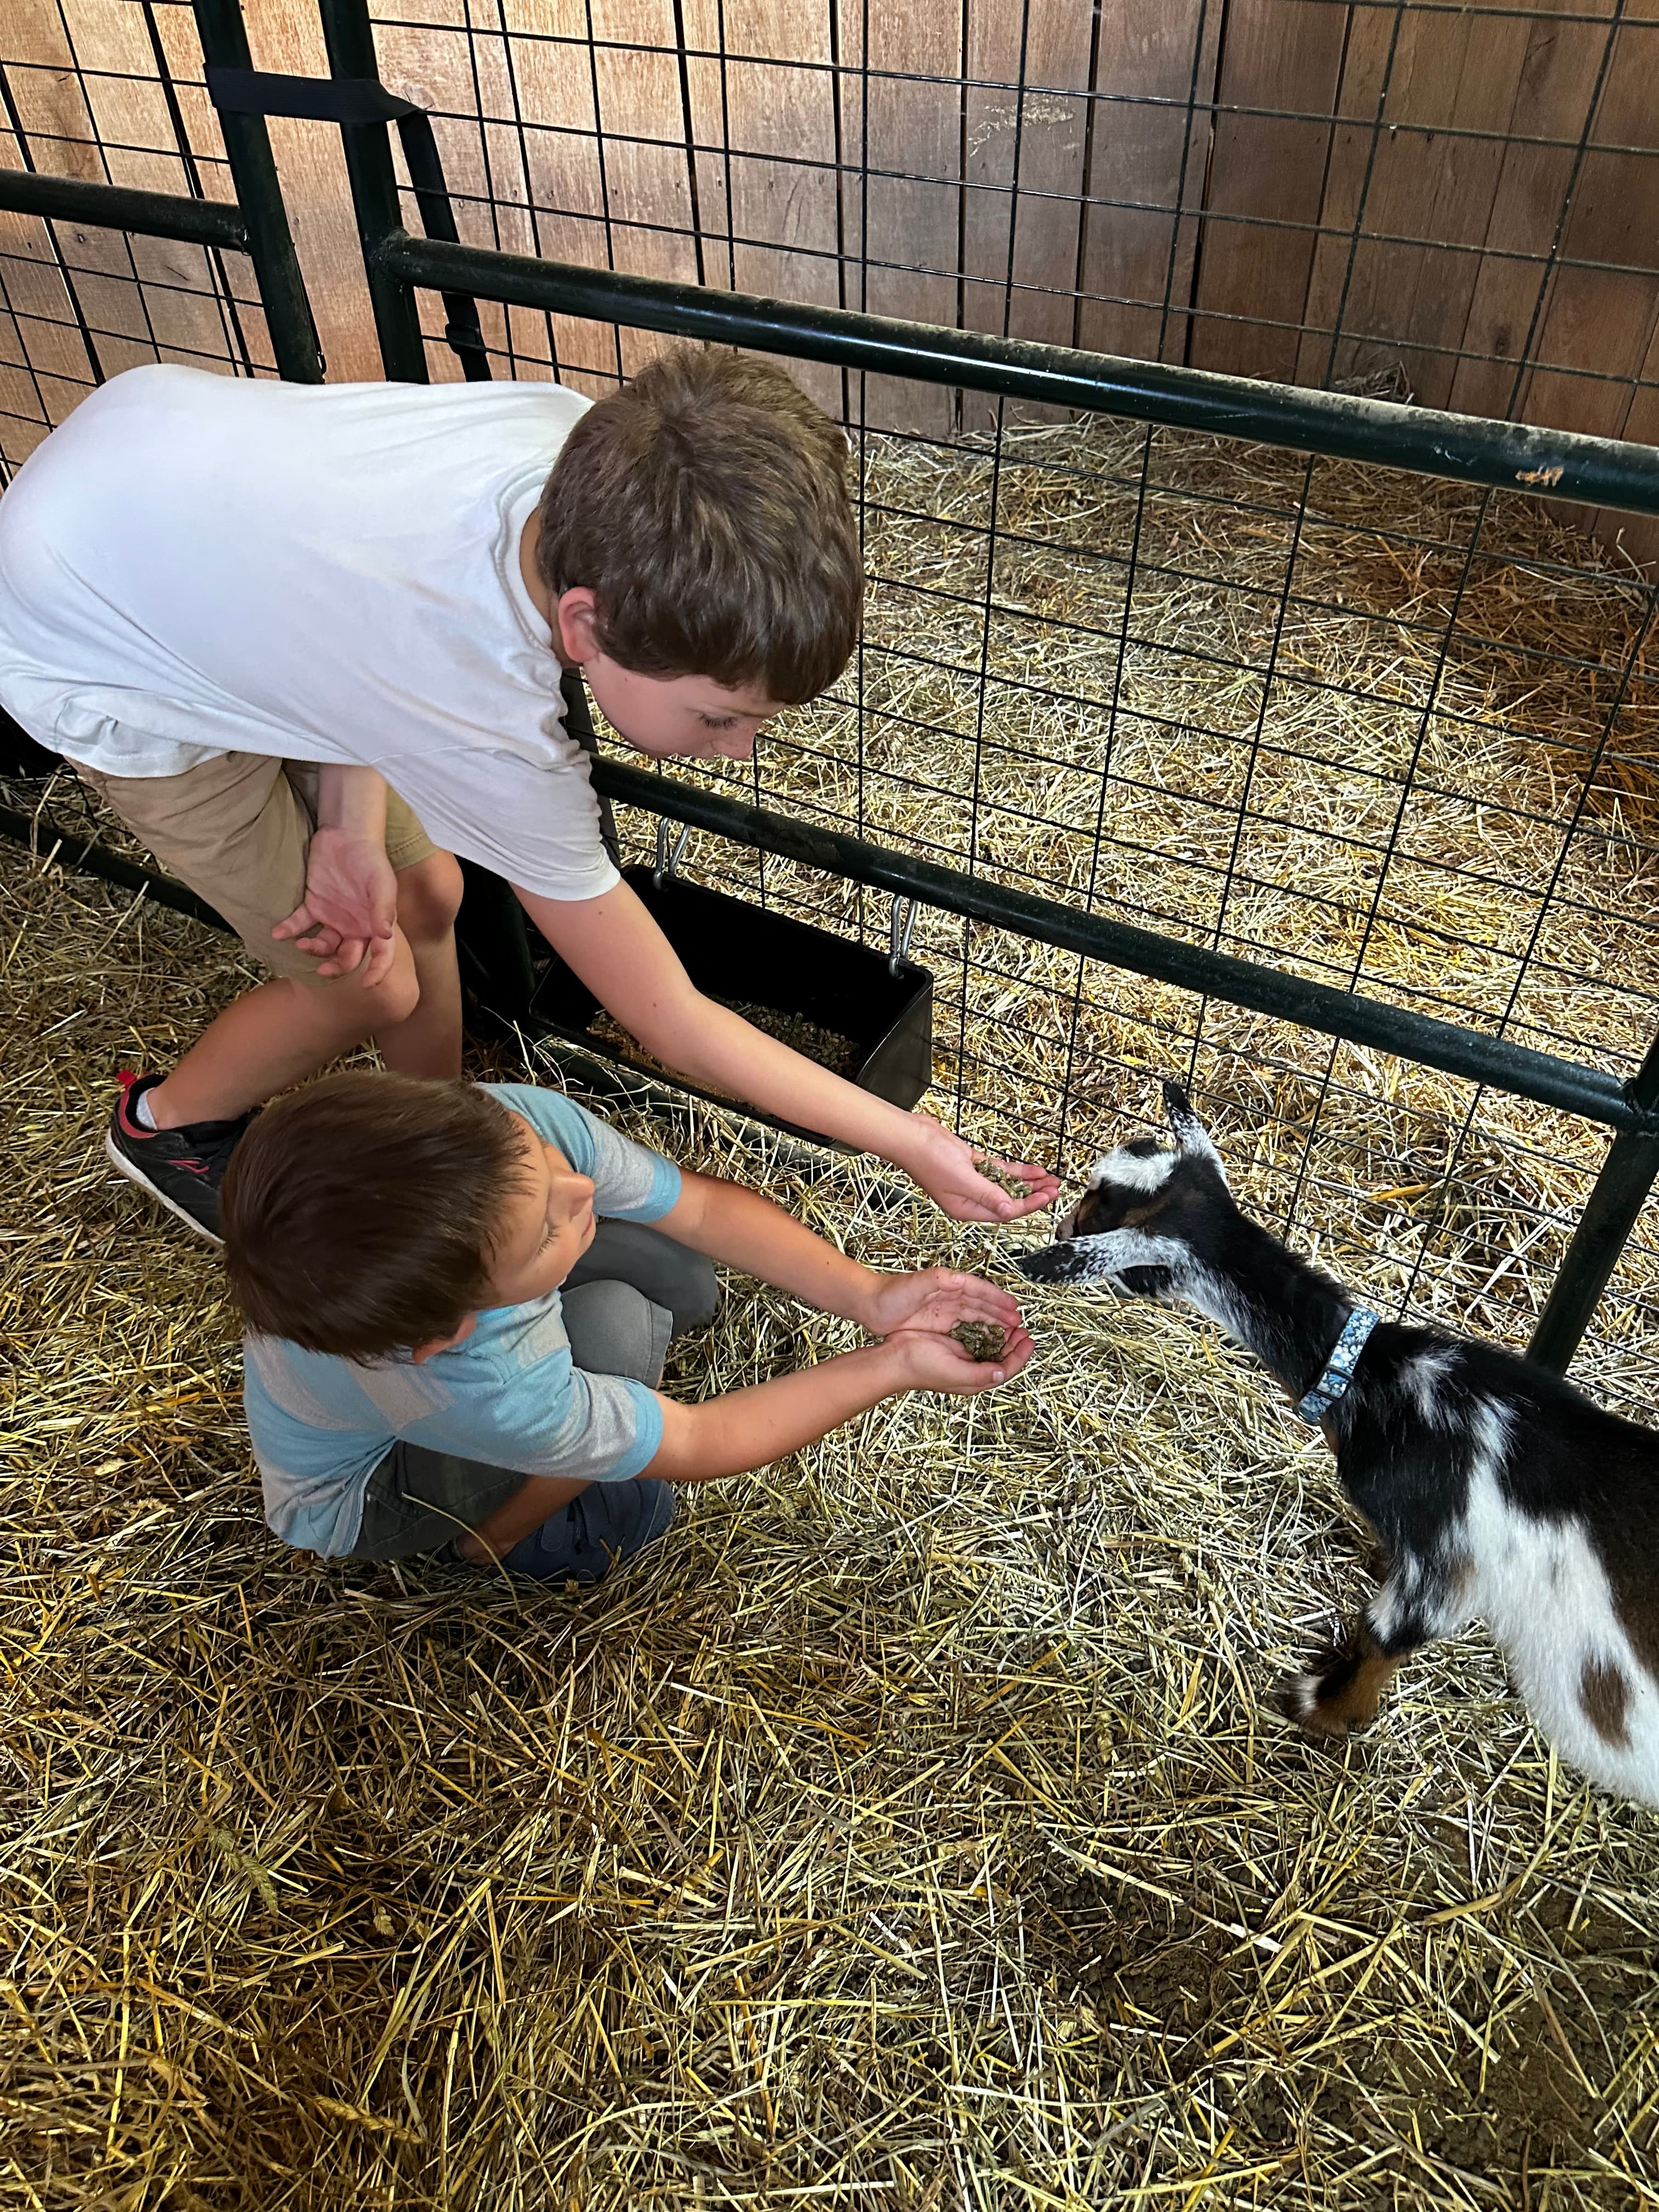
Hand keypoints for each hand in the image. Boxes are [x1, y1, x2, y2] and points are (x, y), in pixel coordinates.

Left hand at [272, 828, 397, 983]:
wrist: (345, 834)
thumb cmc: (370, 857)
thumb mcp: (381, 882)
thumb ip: (383, 908)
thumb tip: (384, 935)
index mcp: (376, 924)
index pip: (382, 954)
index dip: (377, 971)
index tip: (368, 984)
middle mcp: (355, 926)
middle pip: (348, 956)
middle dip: (337, 967)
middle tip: (323, 971)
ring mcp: (333, 918)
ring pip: (323, 944)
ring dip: (313, 950)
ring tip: (302, 944)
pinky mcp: (313, 906)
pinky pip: (300, 923)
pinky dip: (289, 929)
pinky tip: (279, 933)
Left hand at [859, 1267, 1022, 1339]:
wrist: (871, 1305)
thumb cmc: (890, 1292)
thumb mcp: (915, 1283)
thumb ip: (937, 1280)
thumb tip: (959, 1279)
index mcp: (948, 1282)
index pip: (980, 1289)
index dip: (998, 1299)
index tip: (1014, 1308)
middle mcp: (950, 1294)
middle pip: (982, 1303)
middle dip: (1001, 1313)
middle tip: (1019, 1324)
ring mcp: (945, 1308)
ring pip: (976, 1315)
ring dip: (993, 1323)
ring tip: (1010, 1333)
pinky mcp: (938, 1321)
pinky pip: (965, 1326)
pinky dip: (979, 1331)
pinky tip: (987, 1340)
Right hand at [885, 1321, 1035, 1394]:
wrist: (894, 1357)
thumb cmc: (920, 1368)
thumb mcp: (955, 1372)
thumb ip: (980, 1374)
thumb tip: (1002, 1371)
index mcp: (974, 1380)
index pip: (1006, 1369)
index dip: (1020, 1356)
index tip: (1029, 1340)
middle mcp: (971, 1369)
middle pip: (1002, 1357)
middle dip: (1015, 1343)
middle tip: (1022, 1328)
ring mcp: (963, 1355)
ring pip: (991, 1345)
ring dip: (1003, 1335)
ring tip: (1012, 1323)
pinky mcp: (954, 1342)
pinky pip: (977, 1335)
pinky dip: (987, 1328)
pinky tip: (991, 1319)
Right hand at [902, 1116, 1061, 1224]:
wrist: (911, 1136)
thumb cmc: (928, 1159)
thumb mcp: (963, 1179)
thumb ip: (988, 1195)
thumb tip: (1009, 1210)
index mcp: (966, 1209)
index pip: (1006, 1211)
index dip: (1029, 1205)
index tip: (1048, 1196)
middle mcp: (971, 1199)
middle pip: (1010, 1200)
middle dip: (1034, 1195)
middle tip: (1055, 1189)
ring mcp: (972, 1182)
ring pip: (1007, 1186)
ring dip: (1029, 1183)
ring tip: (1050, 1179)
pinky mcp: (972, 1166)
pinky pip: (1000, 1172)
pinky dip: (1017, 1172)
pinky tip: (1033, 1170)